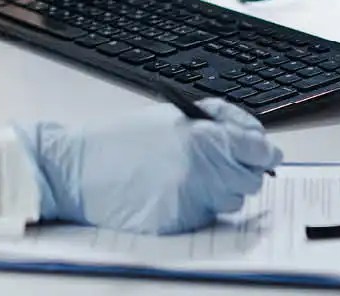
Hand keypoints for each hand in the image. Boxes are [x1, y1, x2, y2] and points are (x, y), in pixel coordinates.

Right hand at [13, 100, 282, 233]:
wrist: (76, 171)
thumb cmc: (117, 141)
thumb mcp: (168, 116)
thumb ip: (214, 124)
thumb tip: (251, 137)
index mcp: (202, 137)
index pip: (258, 149)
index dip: (263, 150)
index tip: (261, 152)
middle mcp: (203, 170)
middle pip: (251, 178)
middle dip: (242, 171)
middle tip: (222, 163)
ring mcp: (192, 199)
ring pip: (232, 201)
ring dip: (222, 191)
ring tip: (191, 177)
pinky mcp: (180, 223)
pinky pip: (207, 218)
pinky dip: (198, 207)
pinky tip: (173, 193)